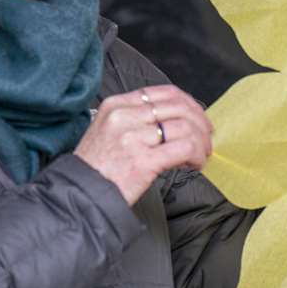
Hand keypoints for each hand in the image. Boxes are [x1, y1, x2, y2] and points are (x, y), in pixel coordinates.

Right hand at [74, 84, 212, 205]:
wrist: (79, 195)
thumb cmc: (97, 168)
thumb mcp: (108, 130)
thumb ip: (138, 120)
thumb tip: (178, 121)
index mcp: (117, 105)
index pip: (164, 93)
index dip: (189, 103)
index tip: (198, 118)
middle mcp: (124, 117)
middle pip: (179, 108)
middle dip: (200, 123)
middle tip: (206, 138)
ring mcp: (133, 138)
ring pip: (185, 127)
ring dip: (201, 142)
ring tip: (201, 155)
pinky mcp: (143, 160)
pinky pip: (184, 148)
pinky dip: (197, 155)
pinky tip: (195, 164)